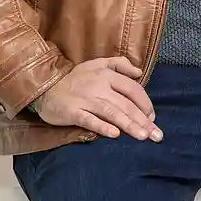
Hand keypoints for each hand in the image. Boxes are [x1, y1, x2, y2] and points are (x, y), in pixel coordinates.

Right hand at [32, 56, 162, 139]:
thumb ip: (119, 64)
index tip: (152, 117)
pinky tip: (115, 134)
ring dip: (129, 124)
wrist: (44, 86)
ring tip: (143, 136)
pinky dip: (102, 127)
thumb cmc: (75, 78)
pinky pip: (89, 120)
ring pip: (111, 112)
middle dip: (143, 120)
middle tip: (156, 135)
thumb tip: (139, 72)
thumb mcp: (97, 64)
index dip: (145, 103)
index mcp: (106, 75)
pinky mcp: (72, 112)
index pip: (132, 89)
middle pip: (125, 104)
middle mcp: (98, 86)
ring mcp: (85, 99)